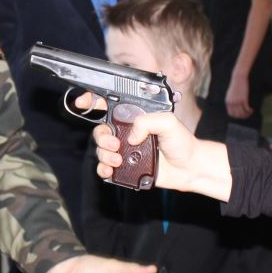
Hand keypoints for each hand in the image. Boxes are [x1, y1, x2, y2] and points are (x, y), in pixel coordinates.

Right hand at [78, 93, 230, 199]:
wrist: (189, 167)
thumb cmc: (181, 142)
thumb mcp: (168, 122)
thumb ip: (147, 121)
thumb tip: (130, 136)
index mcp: (133, 118)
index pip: (108, 107)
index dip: (92, 101)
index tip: (82, 102)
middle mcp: (126, 133)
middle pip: (100, 131)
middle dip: (102, 137)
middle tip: (116, 144)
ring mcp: (124, 151)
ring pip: (101, 150)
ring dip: (104, 155)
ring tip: (118, 160)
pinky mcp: (125, 168)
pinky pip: (106, 168)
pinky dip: (103, 169)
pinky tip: (109, 171)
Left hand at [225, 76, 251, 118]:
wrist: (238, 78)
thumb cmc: (235, 85)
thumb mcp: (230, 94)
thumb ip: (231, 100)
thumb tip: (234, 107)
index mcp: (227, 102)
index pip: (231, 114)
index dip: (236, 116)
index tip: (241, 115)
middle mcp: (231, 103)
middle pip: (237, 114)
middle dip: (243, 116)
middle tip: (247, 115)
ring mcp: (237, 101)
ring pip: (243, 112)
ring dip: (247, 114)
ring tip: (250, 112)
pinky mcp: (243, 99)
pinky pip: (247, 108)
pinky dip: (250, 110)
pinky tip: (252, 109)